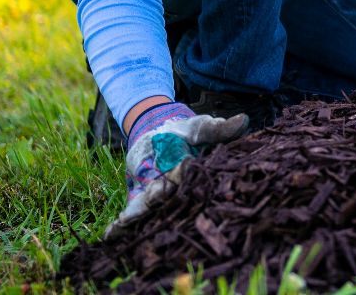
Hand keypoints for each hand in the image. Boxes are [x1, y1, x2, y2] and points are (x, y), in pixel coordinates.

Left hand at [107, 101, 248, 232]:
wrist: (158, 131)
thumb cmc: (186, 131)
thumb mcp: (201, 127)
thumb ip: (218, 129)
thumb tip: (243, 121)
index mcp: (195, 174)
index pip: (194, 180)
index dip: (186, 174)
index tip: (183, 166)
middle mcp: (178, 190)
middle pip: (172, 199)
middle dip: (162, 198)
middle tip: (156, 194)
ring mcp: (158, 194)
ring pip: (151, 208)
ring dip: (140, 215)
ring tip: (126, 223)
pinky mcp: (140, 196)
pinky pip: (133, 211)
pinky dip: (123, 223)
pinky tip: (111, 234)